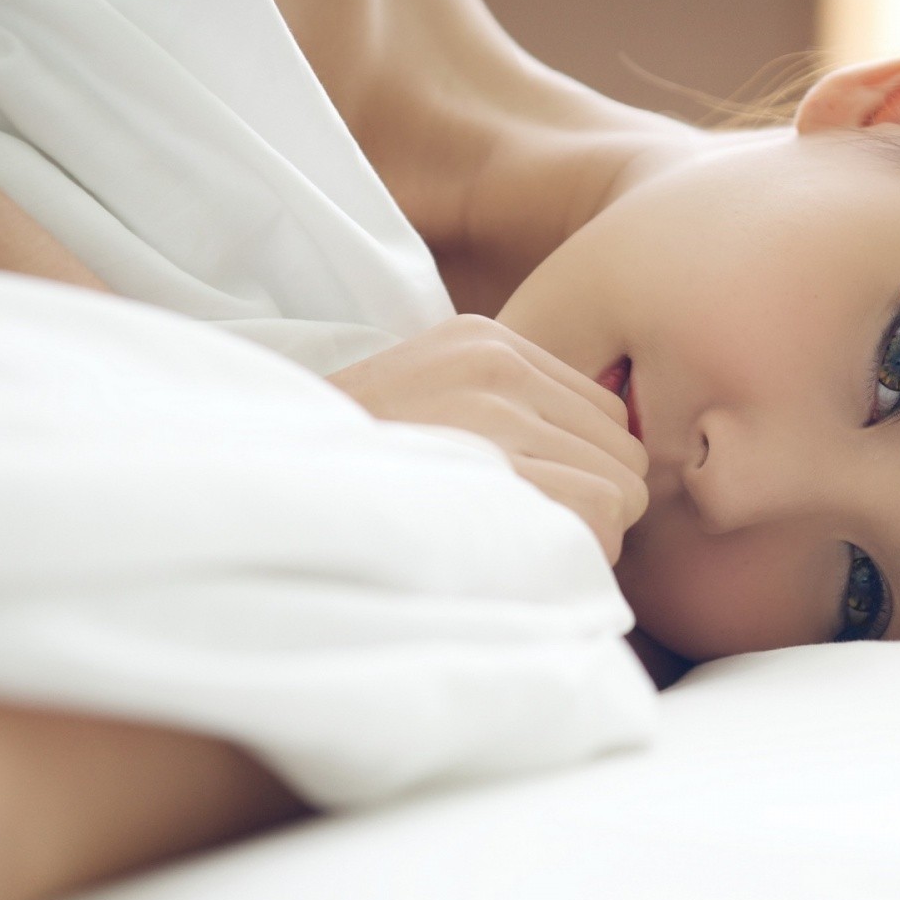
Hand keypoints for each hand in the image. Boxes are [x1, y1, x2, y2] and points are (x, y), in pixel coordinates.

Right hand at [328, 313, 648, 561]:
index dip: (582, 469)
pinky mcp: (498, 469)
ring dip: (588, 532)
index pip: (603, 412)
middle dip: (593, 500)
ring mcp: (497, 414)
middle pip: (623, 449)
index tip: (535, 500)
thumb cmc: (357, 472)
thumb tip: (601, 470)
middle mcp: (499, 365)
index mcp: (485, 340)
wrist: (276, 488)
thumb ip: (507, 414)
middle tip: (528, 531)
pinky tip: (521, 560)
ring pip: (622, 486)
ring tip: (517, 544)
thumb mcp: (427, 403)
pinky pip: (601, 514)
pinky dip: (579, 552)